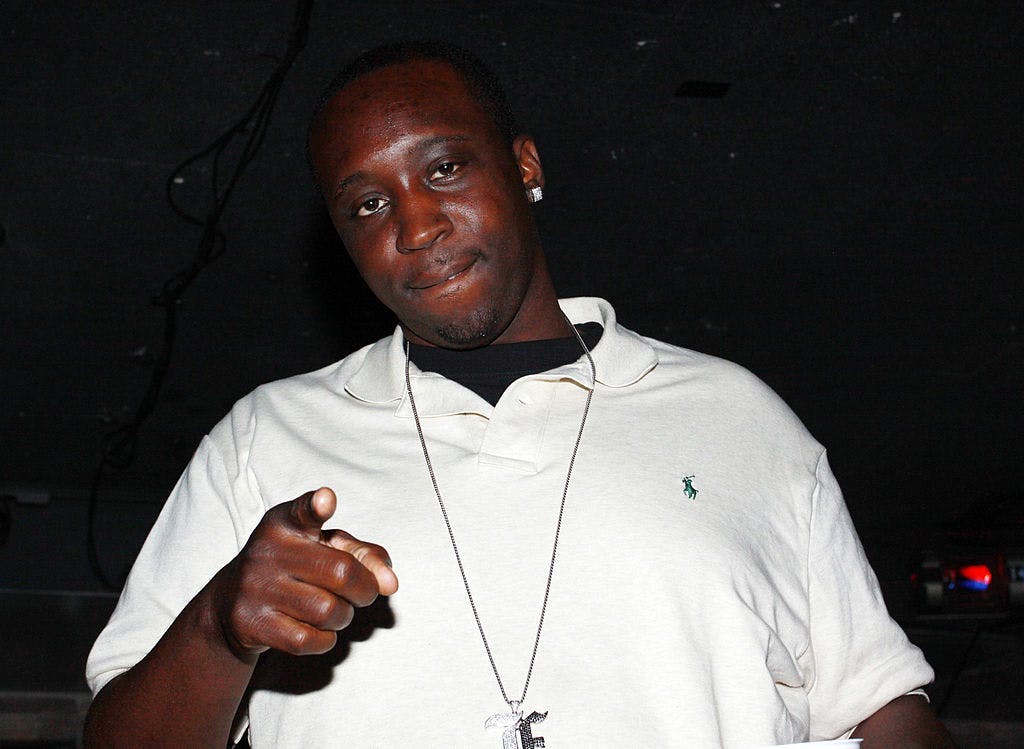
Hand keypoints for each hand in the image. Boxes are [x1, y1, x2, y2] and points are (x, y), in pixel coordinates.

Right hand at [208, 487, 398, 659]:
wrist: (232, 602)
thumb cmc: (295, 567)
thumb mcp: (325, 548)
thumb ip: (364, 555)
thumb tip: (391, 583)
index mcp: (285, 523)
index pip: (302, 511)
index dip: (316, 506)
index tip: (326, 500)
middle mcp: (268, 551)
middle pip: (341, 573)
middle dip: (365, 589)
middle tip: (362, 593)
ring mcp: (256, 587)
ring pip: (328, 611)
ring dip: (344, 616)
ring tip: (335, 610)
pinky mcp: (251, 623)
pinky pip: (308, 639)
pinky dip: (325, 640)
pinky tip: (317, 630)